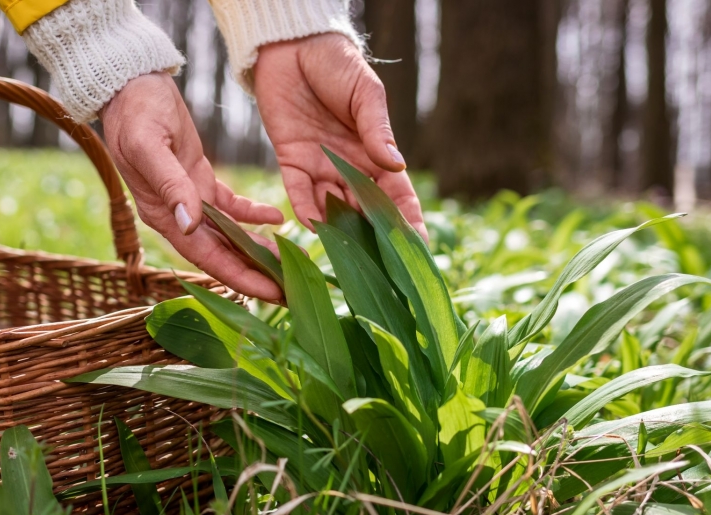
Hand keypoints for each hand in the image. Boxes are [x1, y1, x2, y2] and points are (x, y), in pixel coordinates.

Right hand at [100, 72, 284, 300]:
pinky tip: (278, 218)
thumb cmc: (134, 113)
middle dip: (256, 274)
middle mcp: (177, 215)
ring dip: (259, 249)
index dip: (239, 278)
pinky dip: (254, 215)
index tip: (270, 293)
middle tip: (293, 290)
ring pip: (230, 235)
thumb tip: (189, 224)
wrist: (129, 85)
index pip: (206, 257)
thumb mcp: (150, 145)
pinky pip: (231, 207)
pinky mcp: (200, 180)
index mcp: (162, 214)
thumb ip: (171, 185)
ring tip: (292, 261)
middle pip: (222, 254)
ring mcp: (190, 199)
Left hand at [253, 34, 427, 239]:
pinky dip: (306, 209)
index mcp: (375, 152)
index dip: (408, 223)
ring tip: (350, 258)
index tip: (419, 250)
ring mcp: (321, 167)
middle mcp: (349, 167)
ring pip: (333, 208)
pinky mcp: (291, 162)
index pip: (396, 196)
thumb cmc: (336, 65)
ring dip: (341, 231)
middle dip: (375, 240)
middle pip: (365, 211)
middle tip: (384, 270)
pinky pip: (300, 192)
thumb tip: (396, 166)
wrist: (292, 47)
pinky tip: (313, 226)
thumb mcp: (364, 94)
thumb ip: (376, 131)